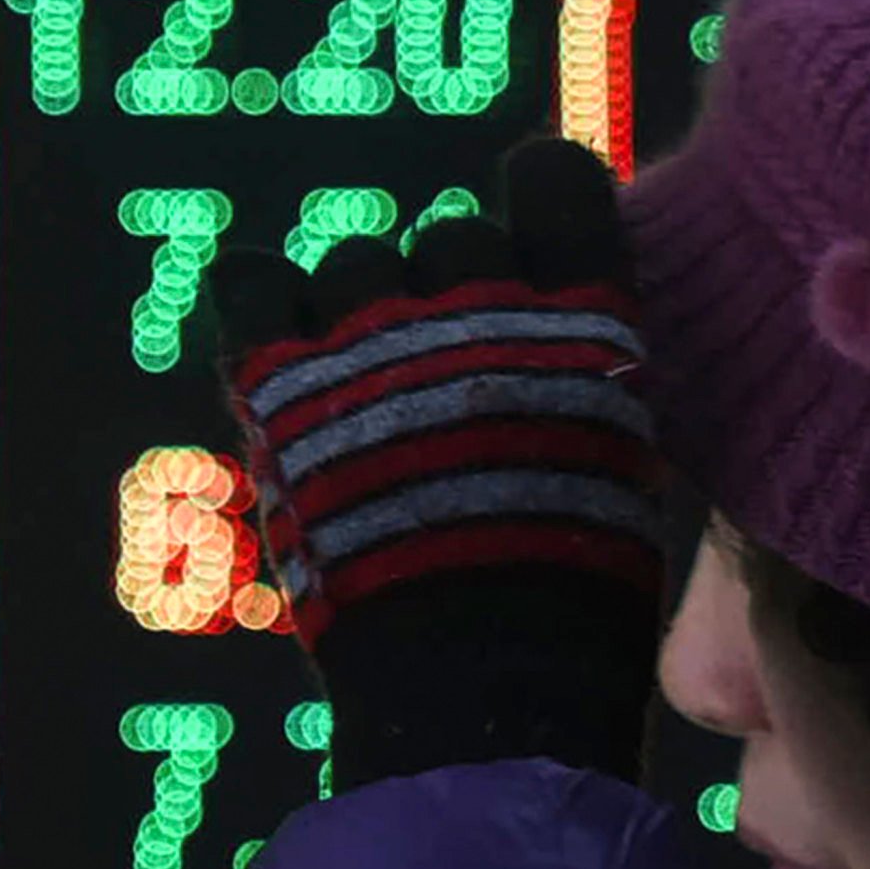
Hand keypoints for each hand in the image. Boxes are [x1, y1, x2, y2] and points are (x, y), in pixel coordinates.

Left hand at [209, 134, 678, 654]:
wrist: (483, 686)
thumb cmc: (574, 596)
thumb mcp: (619, 462)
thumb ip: (580, 376)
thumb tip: (553, 341)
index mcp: (583, 315)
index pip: (556, 182)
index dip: (542, 201)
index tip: (533, 242)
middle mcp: (477, 302)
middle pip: (453, 238)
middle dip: (450, 296)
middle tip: (449, 385)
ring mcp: (374, 337)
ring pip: (354, 264)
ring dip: (360, 316)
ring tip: (367, 405)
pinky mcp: (284, 385)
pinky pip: (250, 288)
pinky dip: (256, 299)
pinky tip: (270, 336)